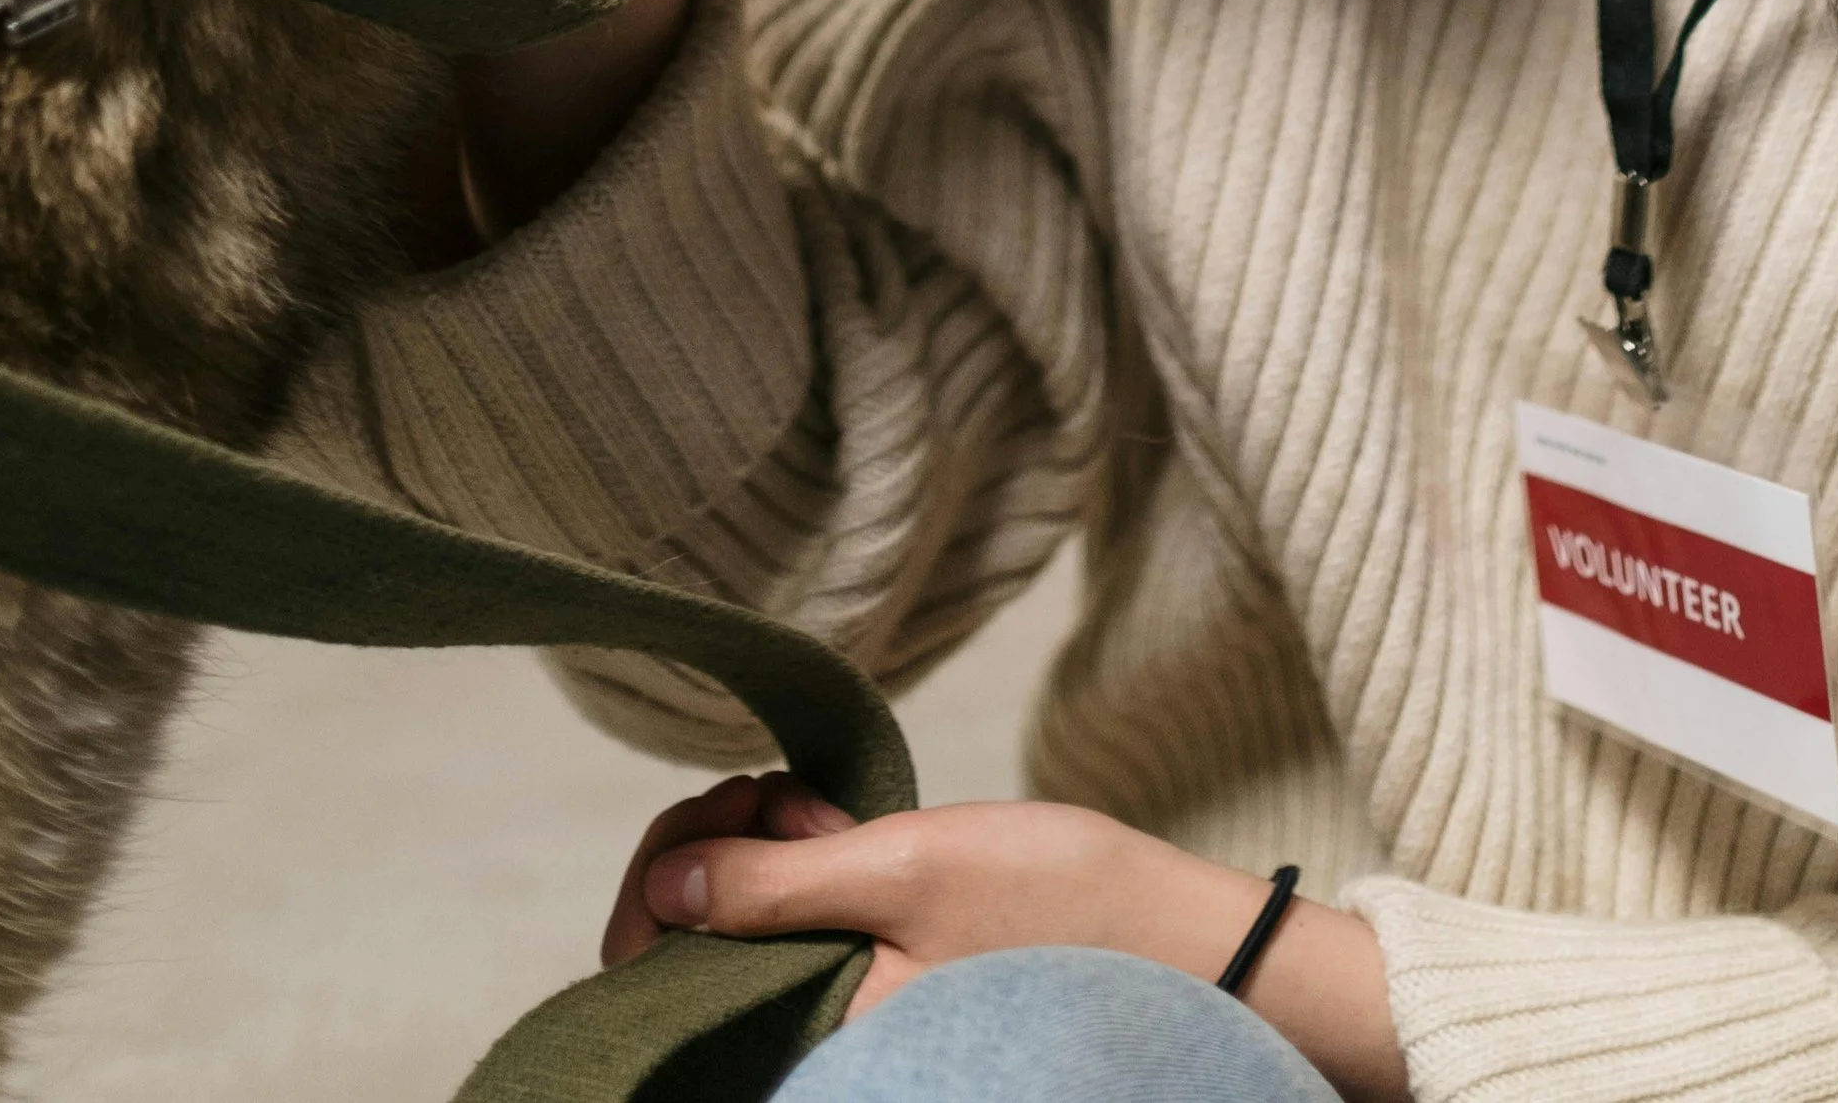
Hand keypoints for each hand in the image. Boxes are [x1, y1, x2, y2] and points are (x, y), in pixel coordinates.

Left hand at [600, 778, 1405, 1100]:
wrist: (1181, 952)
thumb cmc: (1058, 914)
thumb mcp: (908, 871)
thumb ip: (777, 886)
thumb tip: (663, 887)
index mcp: (811, 1037)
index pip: (657, 966)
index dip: (663, 872)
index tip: (730, 803)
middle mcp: (816, 1043)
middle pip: (687, 945)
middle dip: (713, 848)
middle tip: (785, 794)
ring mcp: (845, 1020)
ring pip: (739, 932)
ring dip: (757, 853)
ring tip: (822, 810)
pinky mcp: (878, 994)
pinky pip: (794, 938)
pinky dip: (798, 874)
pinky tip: (837, 832)